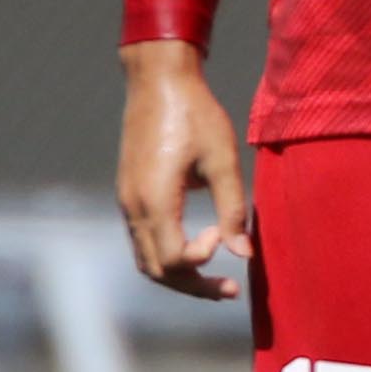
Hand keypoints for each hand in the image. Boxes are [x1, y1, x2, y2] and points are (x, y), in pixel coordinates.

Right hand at [116, 40, 252, 299]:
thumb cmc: (195, 114)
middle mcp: (133, 207)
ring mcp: (126, 201)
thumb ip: (233, 209)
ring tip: (214, 280)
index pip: (173, 261)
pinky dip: (166, 255)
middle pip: (156, 271)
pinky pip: (142, 240)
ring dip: (178, 275)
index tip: (223, 235)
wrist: (158, 80)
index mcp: (154, 200)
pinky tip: (195, 248)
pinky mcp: (128, 193)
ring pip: (145, 260)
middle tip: (230, 291)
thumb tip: (244, 254)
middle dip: (193, 286)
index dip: (202, 260)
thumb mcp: (222, 159)